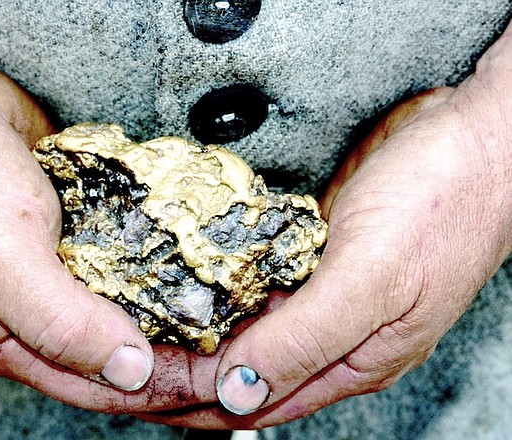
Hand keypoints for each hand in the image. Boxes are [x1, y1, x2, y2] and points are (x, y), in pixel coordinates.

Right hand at [0, 1, 222, 413]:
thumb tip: (128, 371)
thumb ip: (59, 321)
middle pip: (120, 355)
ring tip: (232, 317)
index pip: (101, 385)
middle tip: (242, 353)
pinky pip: (124, 263)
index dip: (166, 388)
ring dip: (174, 316)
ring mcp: (56, 271)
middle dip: (179, 360)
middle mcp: (35, 313)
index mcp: (8, 338)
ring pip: (125, 311)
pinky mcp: (72, 232)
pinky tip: (196, 266)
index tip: (226, 380)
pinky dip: (160, 269)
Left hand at [140, 30, 511, 428]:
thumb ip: (306, 338)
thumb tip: (239, 390)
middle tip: (128, 359)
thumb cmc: (444, 206)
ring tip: (143, 326)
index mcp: (352, 358)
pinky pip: (256, 282)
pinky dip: (220, 288)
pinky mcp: (312, 253)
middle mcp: (332, 334)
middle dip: (187, 372)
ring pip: (247, 328)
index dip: (197, 402)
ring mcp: (320, 292)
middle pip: (245, 369)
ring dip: (199, 331)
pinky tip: (187, 280)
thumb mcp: (374, 279)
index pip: (258, 400)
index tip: (141, 393)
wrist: (471, 138)